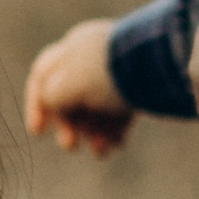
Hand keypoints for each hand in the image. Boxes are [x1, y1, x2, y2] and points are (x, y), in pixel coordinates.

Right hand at [24, 21, 135, 158]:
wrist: (162, 65)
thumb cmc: (109, 73)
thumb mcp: (70, 85)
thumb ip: (51, 95)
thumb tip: (50, 102)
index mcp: (73, 47)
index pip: (43, 75)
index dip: (36, 104)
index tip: (38, 133)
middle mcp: (94, 58)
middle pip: (71, 95)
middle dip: (69, 124)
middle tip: (70, 146)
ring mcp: (118, 74)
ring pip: (96, 108)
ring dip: (92, 132)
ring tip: (99, 151)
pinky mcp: (141, 89)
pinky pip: (120, 113)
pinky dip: (113, 131)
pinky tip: (115, 147)